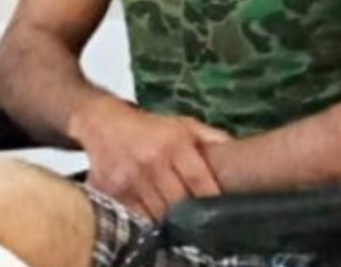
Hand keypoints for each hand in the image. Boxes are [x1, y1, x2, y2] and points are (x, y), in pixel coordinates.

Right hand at [68, 96, 230, 220]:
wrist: (101, 121)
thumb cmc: (148, 127)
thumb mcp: (182, 125)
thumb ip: (211, 137)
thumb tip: (239, 150)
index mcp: (173, 144)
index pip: (199, 180)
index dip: (211, 198)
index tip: (220, 209)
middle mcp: (151, 161)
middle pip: (179, 202)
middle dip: (190, 212)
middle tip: (197, 216)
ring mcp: (128, 178)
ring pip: (158, 214)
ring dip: (169, 219)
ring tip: (176, 217)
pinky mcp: (109, 190)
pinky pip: (134, 216)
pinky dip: (146, 218)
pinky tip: (152, 213)